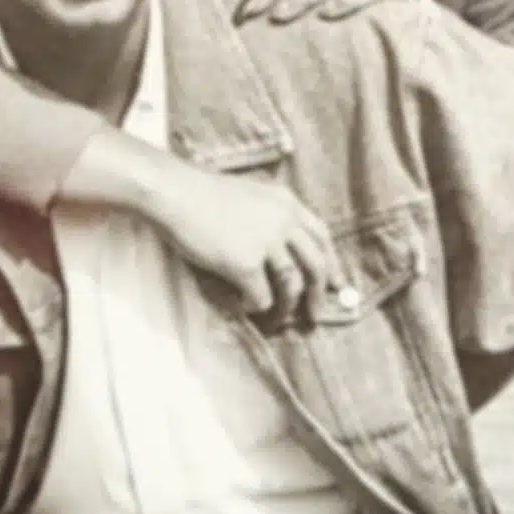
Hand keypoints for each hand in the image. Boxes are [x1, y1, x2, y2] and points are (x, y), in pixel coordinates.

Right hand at [152, 163, 343, 326]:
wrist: (176, 193)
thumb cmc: (203, 193)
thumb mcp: (250, 195)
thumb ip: (270, 215)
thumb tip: (281, 250)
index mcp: (287, 202)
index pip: (322, 235)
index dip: (333, 263)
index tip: (337, 284)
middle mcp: (284, 221)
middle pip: (316, 264)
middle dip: (320, 293)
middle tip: (317, 314)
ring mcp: (267, 243)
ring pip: (292, 286)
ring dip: (287, 309)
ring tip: (278, 321)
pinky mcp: (246, 264)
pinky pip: (261, 299)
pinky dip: (254, 308)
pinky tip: (241, 306)